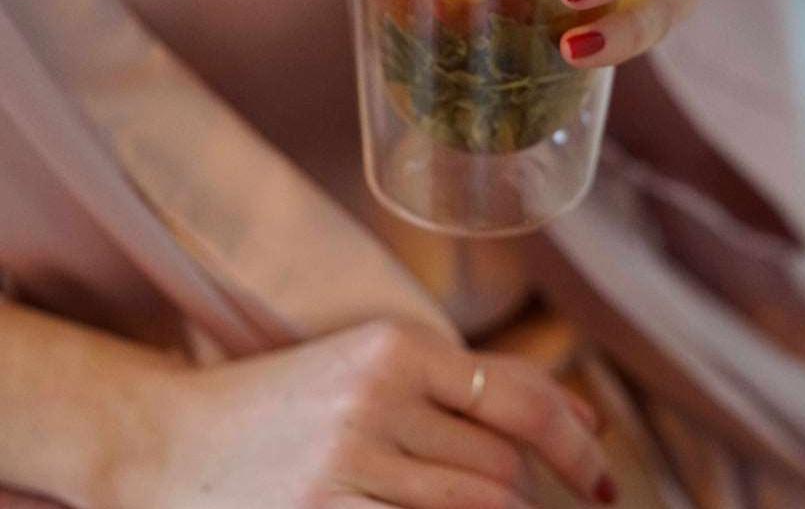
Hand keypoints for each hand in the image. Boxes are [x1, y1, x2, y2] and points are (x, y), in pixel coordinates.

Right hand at [156, 318, 613, 507]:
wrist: (169, 442)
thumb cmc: (286, 405)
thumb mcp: (377, 372)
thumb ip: (471, 389)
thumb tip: (581, 416)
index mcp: (396, 343)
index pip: (522, 395)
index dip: (579, 445)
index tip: (605, 480)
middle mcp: (378, 392)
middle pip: (504, 463)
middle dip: (527, 492)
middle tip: (522, 501)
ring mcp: (348, 457)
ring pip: (480, 503)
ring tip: (476, 505)